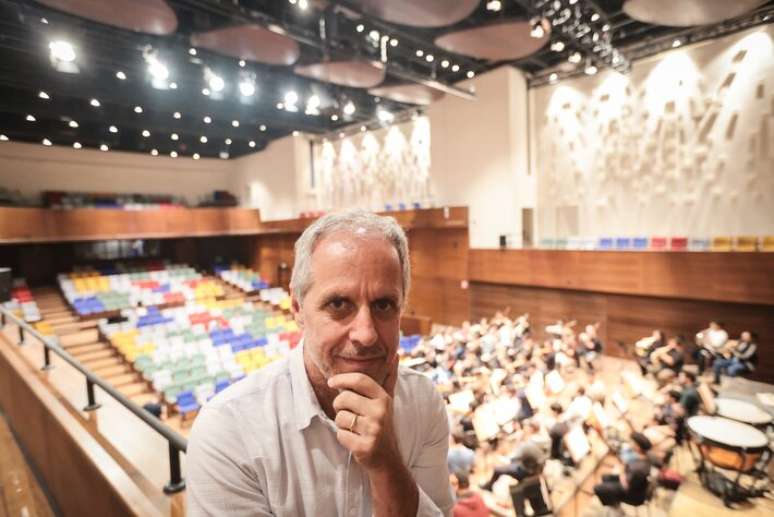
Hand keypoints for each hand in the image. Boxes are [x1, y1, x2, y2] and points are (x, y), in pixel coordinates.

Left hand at [328, 354, 400, 471]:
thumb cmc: (383, 425)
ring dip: (342, 423)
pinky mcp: (365, 446)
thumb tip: (395, 355)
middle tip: (348, 412)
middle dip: (339, 405)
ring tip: (354, 428)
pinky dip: (343, 438)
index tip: (331, 382)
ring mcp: (373, 430)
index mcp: (384, 398)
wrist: (388, 460)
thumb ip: (389, 378)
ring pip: (340, 417)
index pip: (360, 380)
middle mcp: (381, 412)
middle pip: (343, 398)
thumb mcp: (388, 401)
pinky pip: (340, 435)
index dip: (342, 379)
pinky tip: (355, 440)